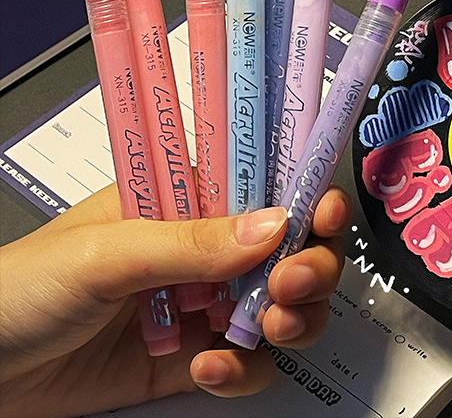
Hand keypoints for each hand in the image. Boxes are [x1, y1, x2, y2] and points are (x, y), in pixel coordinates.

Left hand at [0, 182, 351, 417]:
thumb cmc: (22, 286)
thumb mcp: (106, 252)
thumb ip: (190, 241)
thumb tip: (273, 224)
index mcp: (188, 198)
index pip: (266, 180)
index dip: (306, 192)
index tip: (323, 214)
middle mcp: (207, 246)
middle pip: (292, 245)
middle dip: (309, 263)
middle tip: (291, 284)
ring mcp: (204, 301)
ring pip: (282, 304)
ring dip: (291, 317)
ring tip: (265, 328)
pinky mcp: (194, 355)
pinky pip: (249, 362)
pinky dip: (245, 369)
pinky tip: (209, 368)